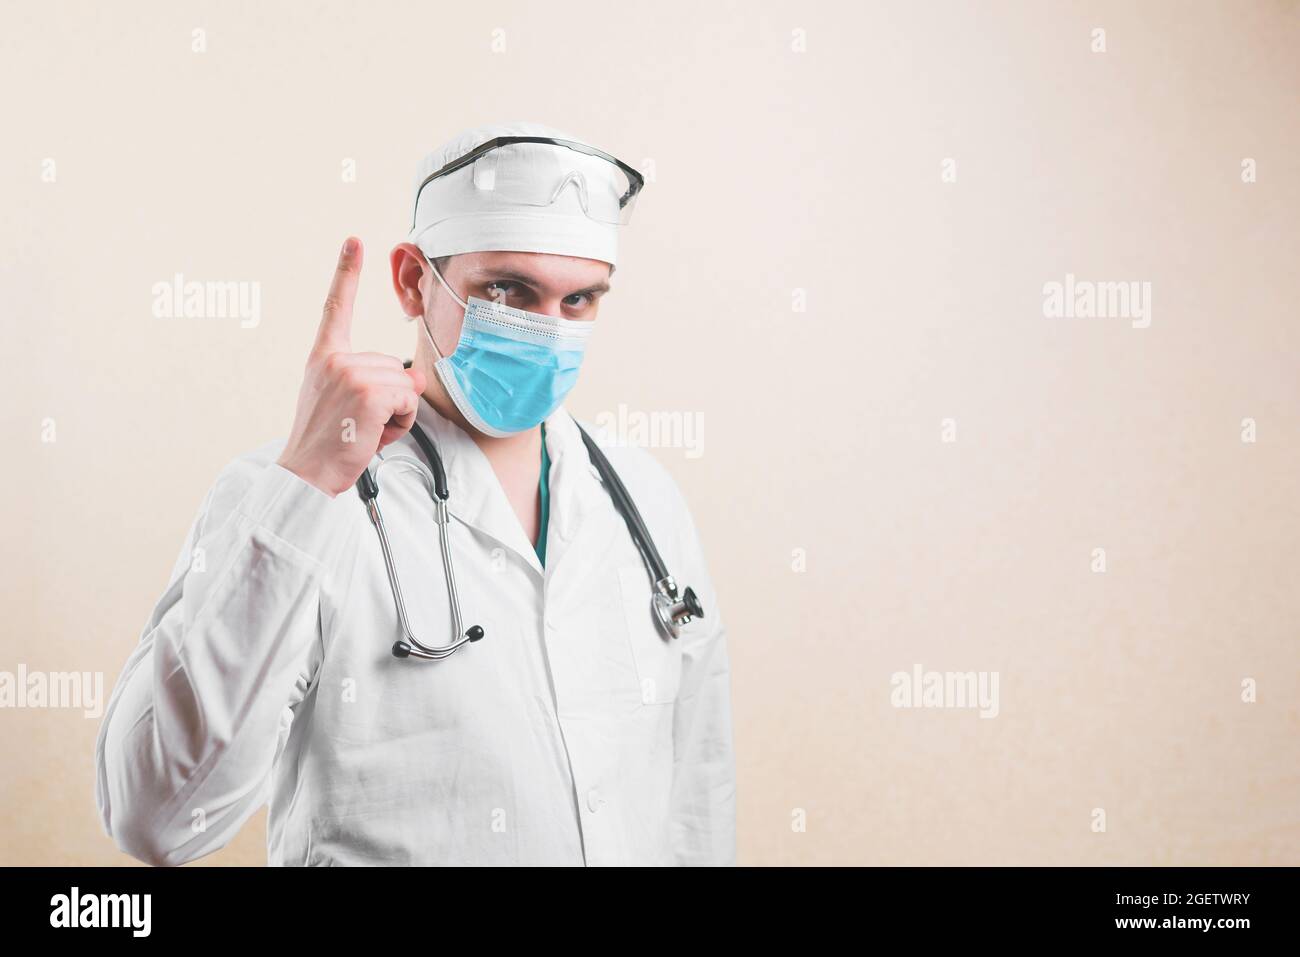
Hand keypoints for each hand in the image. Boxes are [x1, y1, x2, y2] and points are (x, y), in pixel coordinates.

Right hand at [276, 237, 426, 496]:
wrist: (306, 474)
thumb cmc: (327, 445)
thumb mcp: (342, 402)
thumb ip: (372, 380)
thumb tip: (414, 375)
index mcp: (322, 358)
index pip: (335, 308)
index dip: (345, 272)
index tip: (354, 241)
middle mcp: (334, 360)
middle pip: (394, 366)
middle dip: (391, 399)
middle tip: (360, 423)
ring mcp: (350, 373)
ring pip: (405, 384)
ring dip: (397, 413)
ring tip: (364, 430)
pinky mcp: (368, 392)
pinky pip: (408, 399)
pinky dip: (401, 422)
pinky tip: (372, 434)